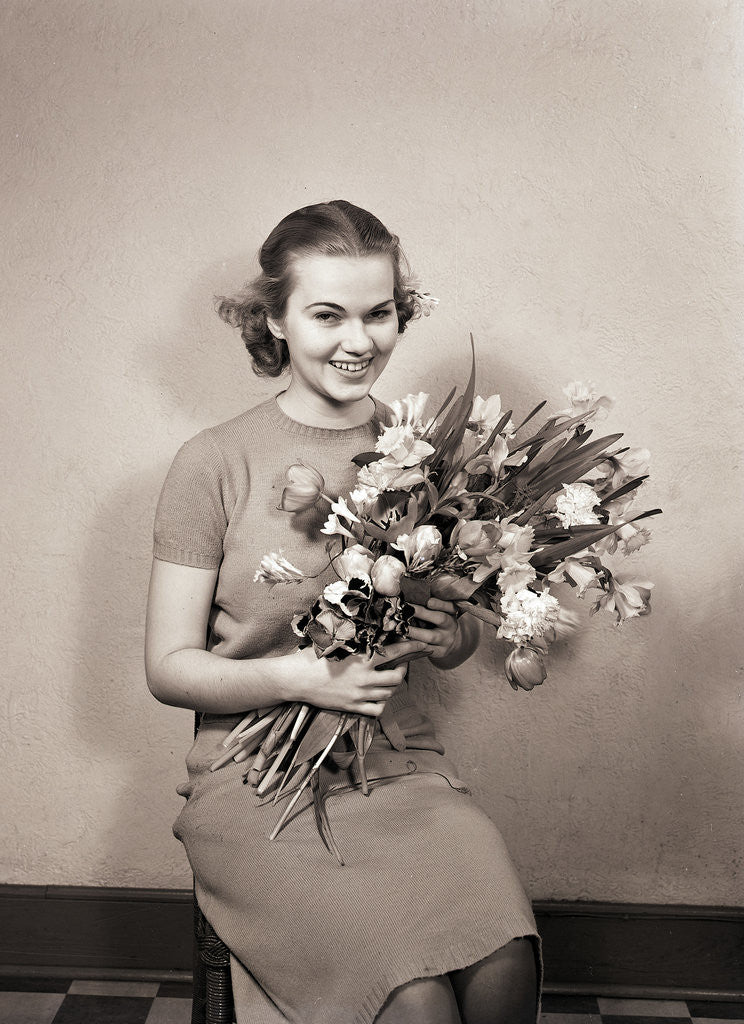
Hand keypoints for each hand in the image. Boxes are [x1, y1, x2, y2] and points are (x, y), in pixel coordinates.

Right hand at [289, 639, 426, 716]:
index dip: (412, 648)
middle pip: (398, 677)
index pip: (395, 652)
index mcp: (362, 659)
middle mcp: (364, 678)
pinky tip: (377, 696)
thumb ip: (355, 639)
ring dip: (392, 685)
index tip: (423, 645)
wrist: (297, 679)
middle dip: (403, 670)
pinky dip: (382, 703)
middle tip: (401, 665)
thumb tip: (368, 628)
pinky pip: (377, 709)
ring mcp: (360, 694)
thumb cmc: (314, 656)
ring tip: (388, 678)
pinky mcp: (353, 707)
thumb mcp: (337, 643)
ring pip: (389, 693)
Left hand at [407, 598, 459, 661]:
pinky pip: (425, 649)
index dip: (439, 603)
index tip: (428, 600)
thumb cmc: (438, 621)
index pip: (448, 606)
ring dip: (415, 631)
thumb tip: (411, 591)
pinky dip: (413, 644)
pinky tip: (402, 640)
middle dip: (423, 613)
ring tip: (401, 627)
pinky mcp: (439, 652)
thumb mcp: (440, 611)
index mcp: (451, 612)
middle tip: (408, 609)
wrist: (449, 642)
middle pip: (441, 619)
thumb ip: (430, 603)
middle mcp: (451, 626)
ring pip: (431, 636)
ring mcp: (446, 640)